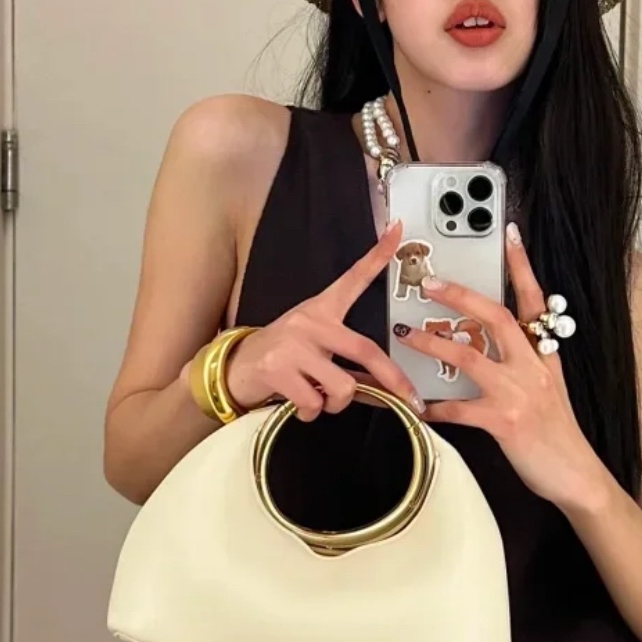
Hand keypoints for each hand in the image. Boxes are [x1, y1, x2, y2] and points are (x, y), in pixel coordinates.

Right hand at [220, 220, 424, 421]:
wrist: (235, 367)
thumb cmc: (282, 356)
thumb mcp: (315, 348)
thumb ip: (348, 362)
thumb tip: (385, 390)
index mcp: (322, 310)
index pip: (353, 278)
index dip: (377, 255)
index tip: (397, 229)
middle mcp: (310, 322)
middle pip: (365, 350)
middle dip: (392, 381)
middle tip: (407, 399)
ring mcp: (294, 345)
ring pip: (342, 386)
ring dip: (336, 403)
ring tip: (319, 398)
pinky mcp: (278, 369)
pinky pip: (314, 402)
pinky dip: (311, 412)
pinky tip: (299, 404)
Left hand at [392, 223, 609, 511]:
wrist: (575, 475)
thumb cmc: (557, 433)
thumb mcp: (549, 388)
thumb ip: (524, 363)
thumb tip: (485, 342)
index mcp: (543, 356)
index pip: (534, 301)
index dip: (522, 266)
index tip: (509, 235)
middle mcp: (533, 367)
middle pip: (496, 317)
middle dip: (461, 296)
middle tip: (430, 284)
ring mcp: (519, 393)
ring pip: (470, 356)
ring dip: (434, 343)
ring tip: (406, 335)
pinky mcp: (504, 422)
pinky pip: (460, 409)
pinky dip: (436, 407)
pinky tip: (419, 407)